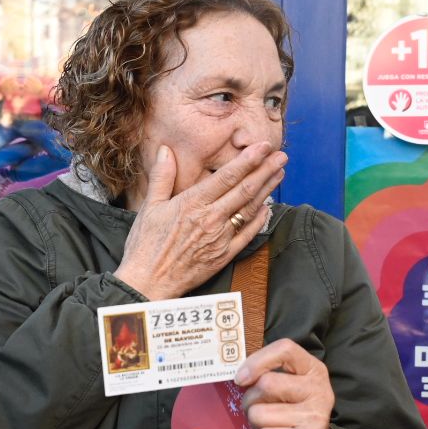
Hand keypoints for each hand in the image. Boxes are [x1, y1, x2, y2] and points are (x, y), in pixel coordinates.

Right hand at [114, 143, 286, 300]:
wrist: (148, 282)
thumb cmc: (146, 245)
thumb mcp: (149, 206)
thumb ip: (161, 176)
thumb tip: (165, 150)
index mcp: (192, 203)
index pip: (227, 176)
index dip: (248, 160)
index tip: (263, 146)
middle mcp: (211, 219)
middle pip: (245, 190)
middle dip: (265, 170)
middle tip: (281, 155)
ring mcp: (221, 238)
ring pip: (250, 209)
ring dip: (266, 189)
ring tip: (279, 173)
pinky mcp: (225, 255)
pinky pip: (248, 234)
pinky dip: (260, 219)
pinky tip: (268, 207)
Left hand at [234, 340, 341, 428]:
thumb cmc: (290, 418)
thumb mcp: (286, 390)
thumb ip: (267, 375)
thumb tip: (237, 375)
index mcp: (313, 370)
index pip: (285, 349)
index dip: (257, 361)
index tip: (241, 378)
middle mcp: (319, 389)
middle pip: (266, 384)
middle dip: (250, 401)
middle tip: (257, 411)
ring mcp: (316, 416)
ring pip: (260, 414)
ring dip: (255, 425)